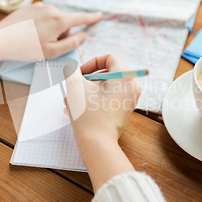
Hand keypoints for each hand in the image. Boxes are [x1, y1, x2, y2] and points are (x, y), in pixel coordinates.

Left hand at [0, 2, 102, 60]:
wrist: (0, 39)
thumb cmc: (25, 48)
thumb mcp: (52, 52)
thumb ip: (71, 44)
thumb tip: (81, 35)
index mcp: (59, 21)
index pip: (81, 18)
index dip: (92, 18)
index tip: (100, 15)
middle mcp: (51, 9)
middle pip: (65, 22)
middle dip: (61, 33)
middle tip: (47, 46)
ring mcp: (39, 6)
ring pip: (53, 19)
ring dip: (50, 29)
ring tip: (35, 40)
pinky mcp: (29, 7)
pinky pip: (42, 17)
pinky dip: (40, 25)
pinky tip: (29, 34)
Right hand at [63, 54, 140, 190]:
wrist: (97, 143)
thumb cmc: (88, 115)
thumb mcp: (75, 87)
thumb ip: (72, 72)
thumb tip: (73, 69)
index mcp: (124, 78)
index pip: (109, 58)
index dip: (92, 62)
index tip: (80, 73)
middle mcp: (131, 88)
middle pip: (108, 73)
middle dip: (87, 79)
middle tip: (74, 86)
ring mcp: (129, 100)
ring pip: (106, 87)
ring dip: (87, 90)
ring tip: (70, 99)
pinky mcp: (124, 111)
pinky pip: (108, 98)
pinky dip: (93, 99)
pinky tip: (76, 107)